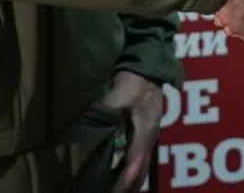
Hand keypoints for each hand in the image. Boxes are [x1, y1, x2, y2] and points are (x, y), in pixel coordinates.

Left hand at [102, 70, 161, 192]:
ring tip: (117, 188)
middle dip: (129, 185)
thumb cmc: (138, 79)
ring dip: (130, 177)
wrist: (150, 63)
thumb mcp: (122, 93)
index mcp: (145, 132)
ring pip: (141, 163)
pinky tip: (120, 168)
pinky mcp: (144, 128)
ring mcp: (148, 133)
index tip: (113, 192)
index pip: (135, 165)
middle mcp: (149, 137)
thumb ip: (108, 110)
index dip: (124, 182)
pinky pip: (138, 154)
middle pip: (140, 169)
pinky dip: (130, 166)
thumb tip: (93, 127)